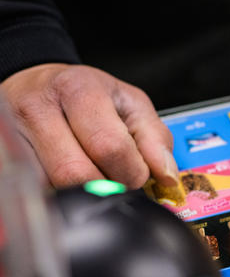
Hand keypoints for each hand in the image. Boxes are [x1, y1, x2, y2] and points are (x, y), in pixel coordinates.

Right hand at [1, 63, 178, 188]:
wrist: (36, 83)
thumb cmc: (86, 94)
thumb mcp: (130, 103)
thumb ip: (155, 139)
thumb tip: (167, 175)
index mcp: (78, 90)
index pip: (109, 146)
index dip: (131, 171)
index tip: (138, 173)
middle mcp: (39, 111)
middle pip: (76, 173)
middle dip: (107, 187)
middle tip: (118, 180)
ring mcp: (16, 136)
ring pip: (54, 187)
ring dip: (84, 192)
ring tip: (95, 174)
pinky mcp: (10, 158)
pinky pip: (40, 190)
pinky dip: (63, 193)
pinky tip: (73, 178)